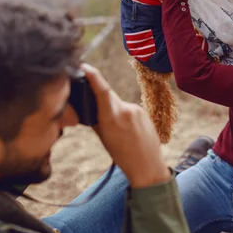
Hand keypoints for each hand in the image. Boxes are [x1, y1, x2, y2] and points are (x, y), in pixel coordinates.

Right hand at [81, 64, 170, 187]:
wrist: (148, 166)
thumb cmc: (122, 155)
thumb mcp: (103, 138)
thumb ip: (96, 119)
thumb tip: (88, 105)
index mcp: (112, 118)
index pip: (101, 90)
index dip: (93, 76)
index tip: (84, 66)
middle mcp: (125, 110)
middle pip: (107, 96)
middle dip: (98, 97)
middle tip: (93, 107)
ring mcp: (136, 109)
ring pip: (117, 103)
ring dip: (112, 110)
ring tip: (117, 131)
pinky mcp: (143, 111)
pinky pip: (127, 108)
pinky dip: (123, 115)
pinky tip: (127, 129)